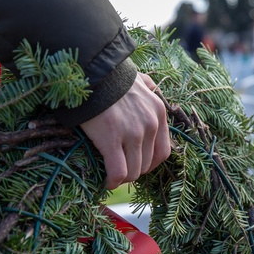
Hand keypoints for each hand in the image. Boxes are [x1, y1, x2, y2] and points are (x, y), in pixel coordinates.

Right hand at [80, 73, 170, 189]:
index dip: (149, 163)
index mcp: (159, 112)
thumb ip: (148, 87)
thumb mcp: (139, 78)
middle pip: (147, 164)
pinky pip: (118, 172)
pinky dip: (113, 182)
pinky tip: (107, 183)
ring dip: (123, 178)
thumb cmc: (110, 76)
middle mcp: (150, 124)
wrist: (91, 71)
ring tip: (112, 177)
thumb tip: (151, 87)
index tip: (136, 164)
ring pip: (133, 171)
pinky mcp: (112, 139)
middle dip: (133, 170)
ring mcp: (133, 133)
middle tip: (120, 170)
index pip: (163, 152)